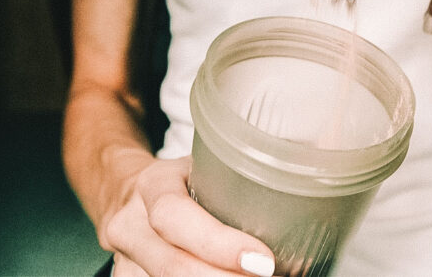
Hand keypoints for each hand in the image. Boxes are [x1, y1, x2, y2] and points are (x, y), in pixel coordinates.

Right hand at [100, 156, 275, 276]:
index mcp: (153, 185)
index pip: (176, 217)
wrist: (125, 190)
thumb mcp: (203, 165)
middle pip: (170, 265)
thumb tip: (306, 194)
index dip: (219, 245)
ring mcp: (124, 257)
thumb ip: (237, 180)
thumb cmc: (181, 178)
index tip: (263, 261)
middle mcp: (130, 223)